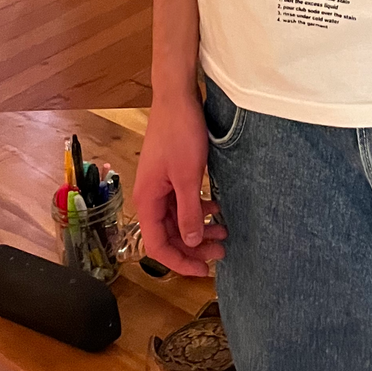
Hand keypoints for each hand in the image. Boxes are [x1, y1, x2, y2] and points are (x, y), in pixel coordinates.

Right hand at [133, 87, 228, 276]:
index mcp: (147, 201)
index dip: (179, 262)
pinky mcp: (172, 175)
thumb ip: (189, 212)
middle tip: (221, 253)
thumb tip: (191, 243)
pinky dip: (199, 210)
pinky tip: (217, 209)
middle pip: (169, 235)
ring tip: (224, 234)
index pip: (157, 245)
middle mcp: (150, 197)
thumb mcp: (188, 177)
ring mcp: (160, 185)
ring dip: (199, 229)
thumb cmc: (180, 134)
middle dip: (194, 247)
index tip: (202, 272)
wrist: (176, 98)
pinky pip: (183, 202)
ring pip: (178, 219)